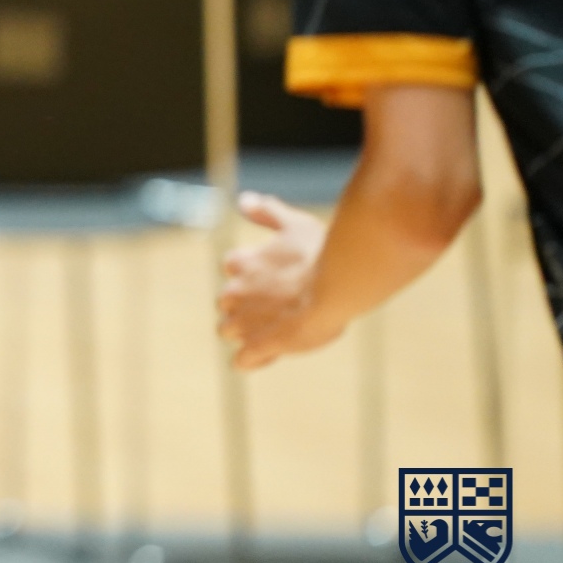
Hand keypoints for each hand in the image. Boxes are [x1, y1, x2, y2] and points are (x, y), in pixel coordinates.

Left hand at [217, 191, 342, 368]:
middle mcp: (234, 292)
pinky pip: (242, 361)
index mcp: (240, 264)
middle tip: (277, 308)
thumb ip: (267, 212)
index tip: (274, 279)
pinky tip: (270, 355)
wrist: (336, 284)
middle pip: (225, 303)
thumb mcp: (293, 223)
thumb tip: (245, 200)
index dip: (252, 275)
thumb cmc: (320, 253)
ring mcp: (244, 321)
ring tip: (274, 333)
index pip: (232, 268)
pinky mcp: (259, 346)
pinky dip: (252, 360)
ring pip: (228, 331)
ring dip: (245, 332)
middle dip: (244, 306)